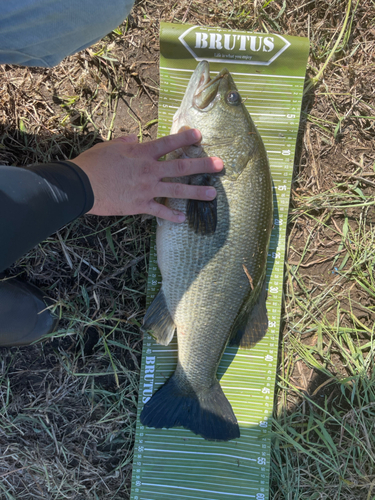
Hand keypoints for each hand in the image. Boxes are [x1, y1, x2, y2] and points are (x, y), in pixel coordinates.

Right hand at [72, 129, 222, 221]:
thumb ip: (126, 142)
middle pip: (181, 167)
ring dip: (197, 192)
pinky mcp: (140, 205)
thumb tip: (135, 138)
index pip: (168, 143)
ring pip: (177, 190)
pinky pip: (160, 210)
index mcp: (141, 153)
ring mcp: (146, 189)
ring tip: (213, 194)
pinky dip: (171, 215)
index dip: (185, 138)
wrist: (81, 185)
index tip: (199, 135)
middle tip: (220, 165)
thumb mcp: (109, 146)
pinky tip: (183, 219)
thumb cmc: (93, 164)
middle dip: (202, 165)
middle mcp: (149, 170)